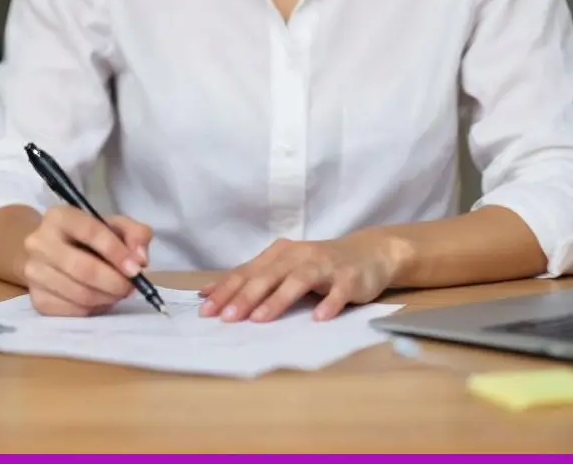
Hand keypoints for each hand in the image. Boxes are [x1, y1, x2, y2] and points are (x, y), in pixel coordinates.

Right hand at [22, 205, 152, 316]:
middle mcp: (39, 242)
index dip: (117, 252)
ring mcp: (33, 272)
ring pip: (78, 294)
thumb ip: (135, 234)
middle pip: (82, 268)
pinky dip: (93, 309)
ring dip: (106, 298)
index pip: (91, 232)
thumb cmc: (88, 237)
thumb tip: (140, 260)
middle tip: (131, 287)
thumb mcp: (113, 225)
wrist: (50, 252)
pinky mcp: (36, 298)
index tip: (136, 269)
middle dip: (113, 282)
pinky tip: (101, 300)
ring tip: (118, 293)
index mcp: (59, 216)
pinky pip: (71, 311)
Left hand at [198, 235, 406, 322]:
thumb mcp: (283, 268)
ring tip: (260, 319)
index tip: (206, 311)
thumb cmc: (318, 265)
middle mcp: (299, 255)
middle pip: (268, 275)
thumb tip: (207, 292)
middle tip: (227, 318)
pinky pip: (337, 292)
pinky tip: (318, 318)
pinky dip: (328, 304)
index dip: (226, 290)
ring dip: (278, 300)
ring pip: (298, 280)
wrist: (367, 254)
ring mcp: (325, 265)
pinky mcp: (348, 278)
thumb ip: (250, 279)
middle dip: (246, 296)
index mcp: (279, 253)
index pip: (248, 272)